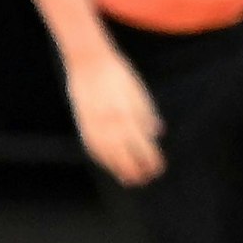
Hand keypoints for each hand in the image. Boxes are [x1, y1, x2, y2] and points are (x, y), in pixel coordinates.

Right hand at [66, 50, 165, 185]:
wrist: (90, 62)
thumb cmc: (119, 75)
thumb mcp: (139, 93)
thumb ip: (147, 115)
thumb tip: (157, 133)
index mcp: (129, 116)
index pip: (143, 147)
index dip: (151, 161)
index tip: (159, 169)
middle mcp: (112, 124)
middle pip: (126, 156)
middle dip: (136, 170)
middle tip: (146, 179)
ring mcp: (95, 125)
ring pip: (108, 155)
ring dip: (118, 169)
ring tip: (128, 179)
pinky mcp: (83, 123)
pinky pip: (93, 147)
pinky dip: (102, 159)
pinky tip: (109, 164)